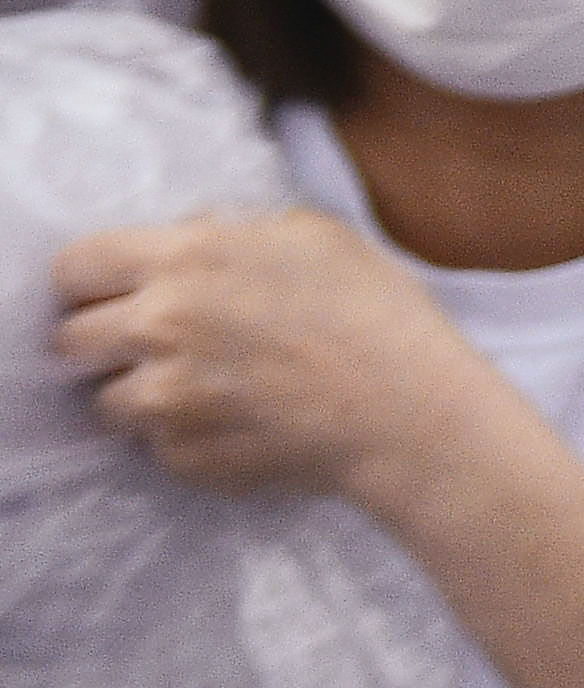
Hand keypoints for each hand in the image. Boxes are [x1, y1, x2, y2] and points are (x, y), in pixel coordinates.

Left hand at [56, 207, 498, 512]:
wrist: (409, 411)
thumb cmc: (374, 311)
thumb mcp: (312, 233)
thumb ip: (228, 230)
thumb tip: (181, 236)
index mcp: (187, 259)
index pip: (74, 265)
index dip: (90, 279)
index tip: (111, 291)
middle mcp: (160, 327)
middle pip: (69, 339)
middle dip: (104, 339)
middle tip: (156, 341)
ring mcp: (164, 400)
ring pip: (104, 400)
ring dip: (140, 392)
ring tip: (204, 386)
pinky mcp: (178, 456)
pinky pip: (152, 444)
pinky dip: (181, 434)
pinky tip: (236, 418)